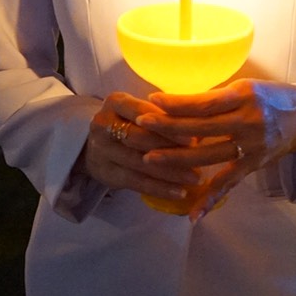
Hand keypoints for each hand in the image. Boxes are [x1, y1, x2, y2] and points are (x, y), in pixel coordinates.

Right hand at [80, 93, 199, 201]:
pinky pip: (137, 182)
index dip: (167, 124)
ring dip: (170, 172)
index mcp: (115, 102)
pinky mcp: (106, 173)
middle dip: (170, 147)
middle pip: (140, 137)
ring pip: (140, 163)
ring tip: (195, 177)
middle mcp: (103, 123)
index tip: (192, 136)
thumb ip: (164, 115)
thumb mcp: (140, 112)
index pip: (143, 111)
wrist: (95, 148)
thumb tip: (200, 125)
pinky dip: (160, 188)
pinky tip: (180, 193)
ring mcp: (102, 150)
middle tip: (197, 156)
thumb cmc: (129, 124)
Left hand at [137, 79, 295, 220]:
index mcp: (243, 97)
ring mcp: (251, 147)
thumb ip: (216, 98)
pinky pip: (229, 184)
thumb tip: (178, 104)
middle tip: (141, 126)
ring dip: (177, 160)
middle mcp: (248, 121)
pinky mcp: (254, 166)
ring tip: (149, 159)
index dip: (176, 103)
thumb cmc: (271, 96)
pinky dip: (210, 200)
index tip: (153, 101)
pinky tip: (192, 213)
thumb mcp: (246, 86)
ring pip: (208, 157)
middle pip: (200, 128)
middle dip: (167, 128)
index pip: (203, 103)